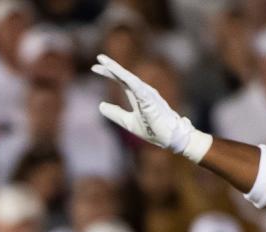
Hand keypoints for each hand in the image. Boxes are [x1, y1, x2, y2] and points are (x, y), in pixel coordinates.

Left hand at [92, 54, 209, 160]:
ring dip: (117, 69)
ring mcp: (147, 94)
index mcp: (137, 95)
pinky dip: (127, 79)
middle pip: (124, 76)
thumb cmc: (153, 130)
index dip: (109, 73)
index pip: (121, 80)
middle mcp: (143, 91)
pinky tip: (118, 73)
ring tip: (104, 62)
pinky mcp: (150, 99)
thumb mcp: (128, 122)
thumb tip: (100, 105)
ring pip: (130, 78)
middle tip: (98, 58)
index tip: (94, 68)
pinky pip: (137, 87)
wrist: (170, 139)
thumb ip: (115, 113)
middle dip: (110, 67)